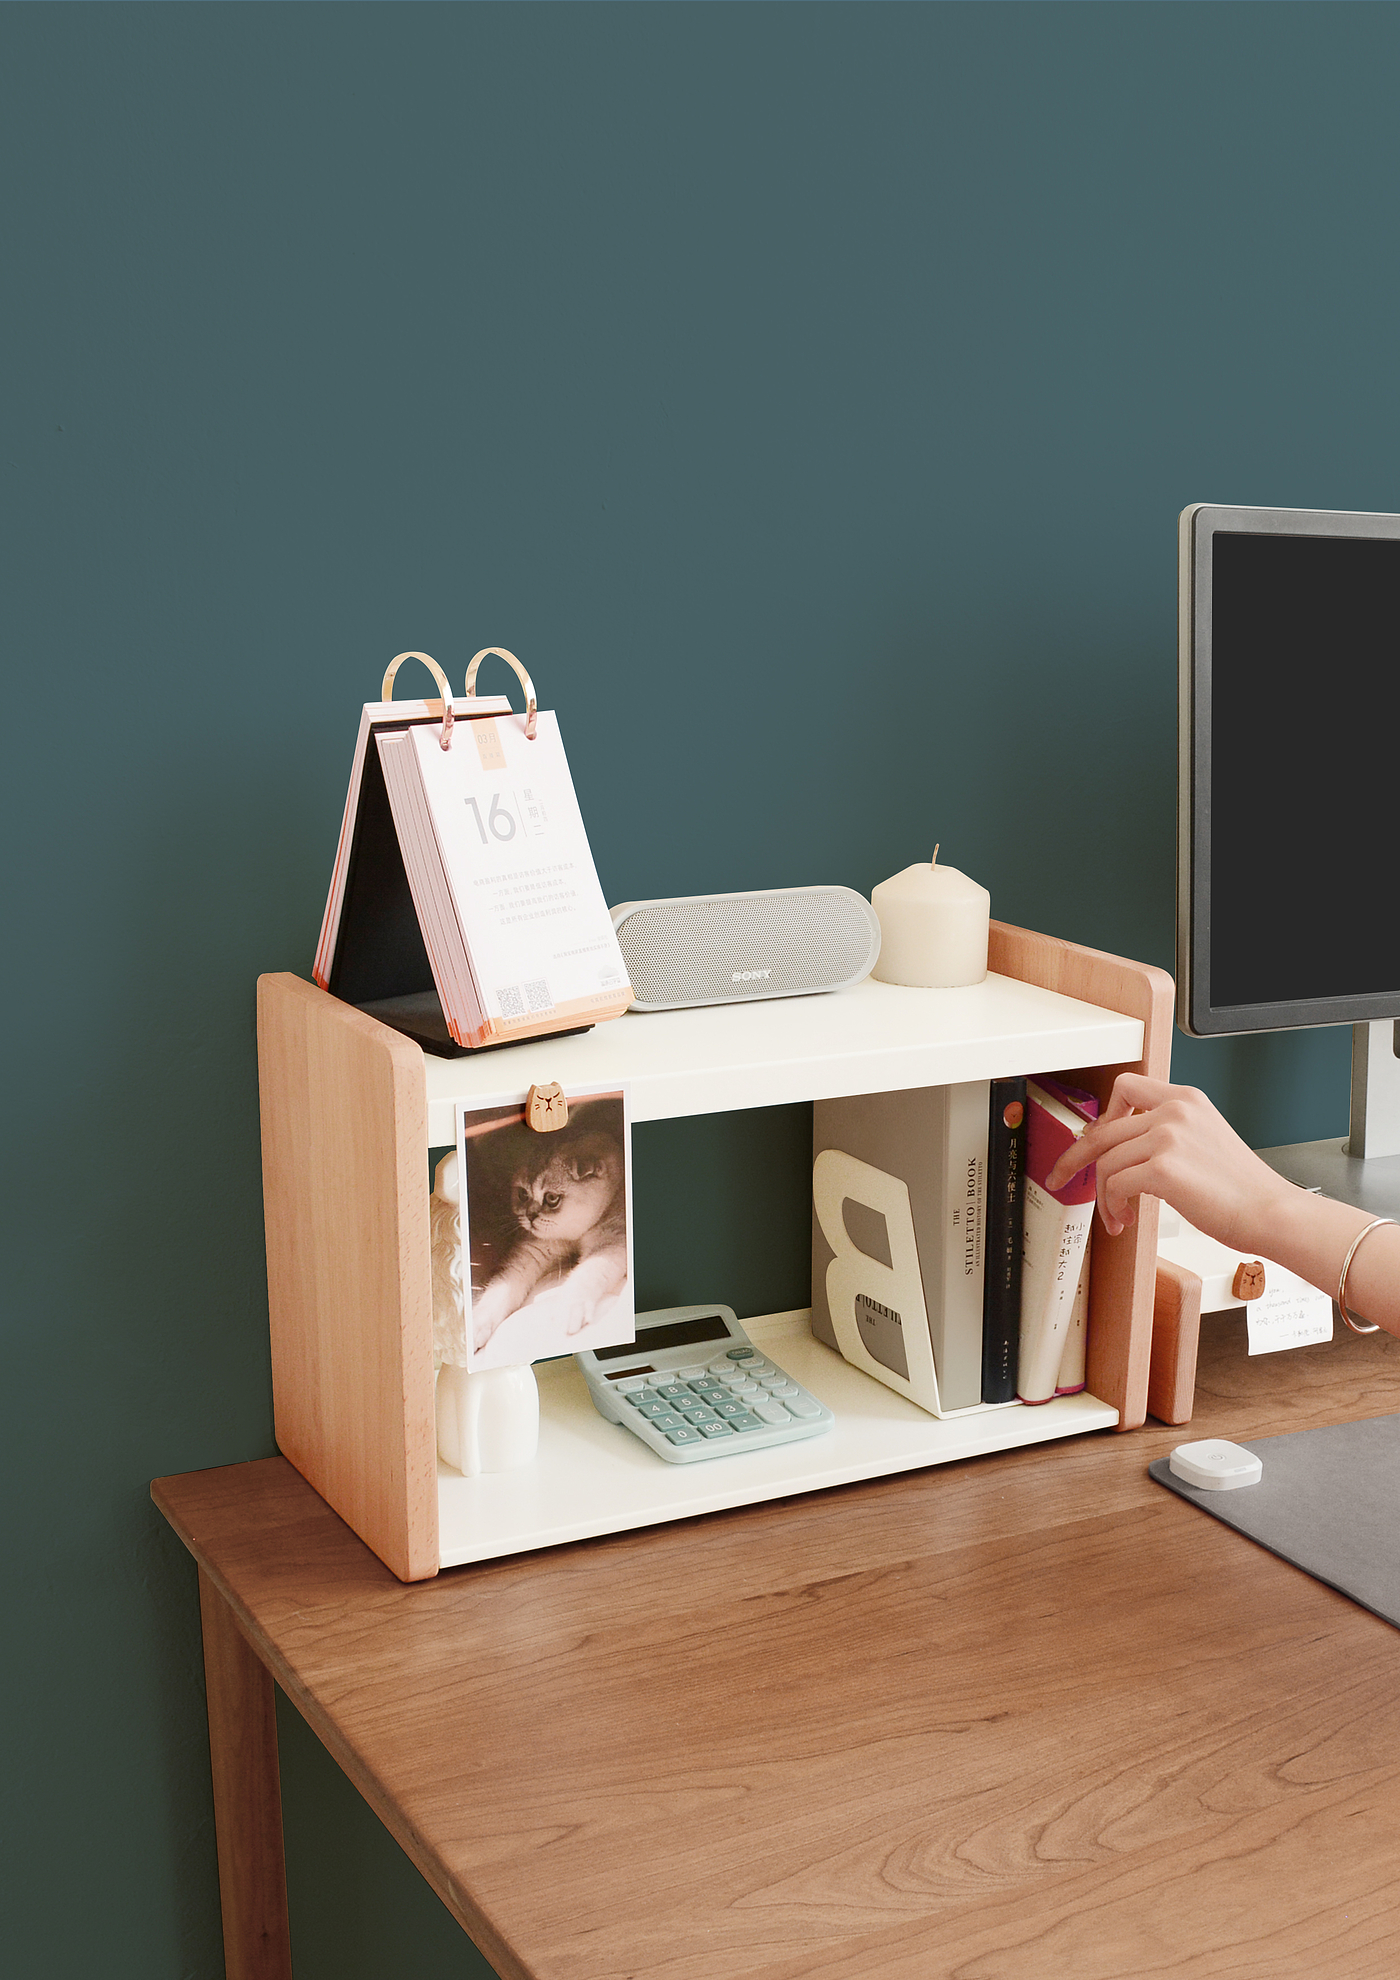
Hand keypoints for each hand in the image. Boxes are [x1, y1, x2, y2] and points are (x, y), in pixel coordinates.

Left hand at [1044, 1074, 1293, 1247]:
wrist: (1270, 1212)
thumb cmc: (1242, 1188)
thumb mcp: (1207, 1138)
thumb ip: (1169, 1132)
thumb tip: (1126, 1149)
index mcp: (1185, 1098)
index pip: (1126, 1087)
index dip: (1103, 1115)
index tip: (1092, 1138)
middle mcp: (1174, 1110)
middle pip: (1102, 1129)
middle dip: (1074, 1157)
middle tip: (1061, 1176)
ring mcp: (1167, 1137)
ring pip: (1105, 1162)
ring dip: (1102, 1194)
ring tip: (1116, 1214)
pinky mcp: (1162, 1168)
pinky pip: (1115, 1185)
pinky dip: (1113, 1206)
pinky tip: (1125, 1218)